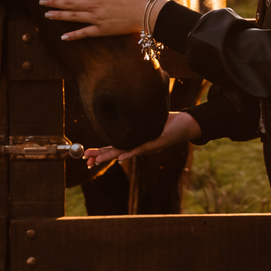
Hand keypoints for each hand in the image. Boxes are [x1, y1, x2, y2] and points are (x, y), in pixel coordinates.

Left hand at [41, 0, 157, 41]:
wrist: (148, 11)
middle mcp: (93, 4)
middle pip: (68, 3)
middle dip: (53, 3)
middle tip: (41, 2)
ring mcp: (96, 18)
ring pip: (73, 17)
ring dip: (58, 16)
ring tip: (46, 15)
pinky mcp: (103, 30)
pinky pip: (84, 33)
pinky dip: (73, 36)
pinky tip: (63, 37)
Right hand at [85, 109, 201, 167]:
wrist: (185, 124)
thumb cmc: (166, 121)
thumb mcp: (146, 119)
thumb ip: (133, 119)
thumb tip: (119, 110)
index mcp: (134, 141)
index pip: (113, 147)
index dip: (99, 152)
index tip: (85, 156)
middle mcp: (139, 146)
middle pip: (115, 151)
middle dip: (99, 156)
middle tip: (85, 161)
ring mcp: (147, 146)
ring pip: (125, 152)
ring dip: (110, 156)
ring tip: (96, 161)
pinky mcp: (157, 143)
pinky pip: (141, 149)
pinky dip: (130, 153)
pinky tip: (120, 158)